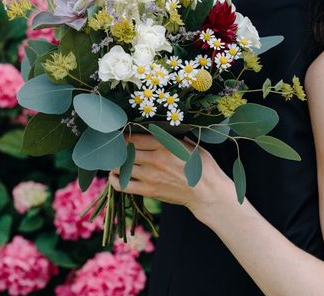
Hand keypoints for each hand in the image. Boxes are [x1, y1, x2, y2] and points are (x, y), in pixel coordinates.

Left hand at [109, 134, 234, 219]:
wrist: (207, 193)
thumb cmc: (203, 167)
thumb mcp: (191, 145)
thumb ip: (173, 137)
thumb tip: (161, 130)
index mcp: (164, 145)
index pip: (134, 137)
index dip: (124, 135)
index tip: (121, 134)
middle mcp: (154, 159)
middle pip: (125, 151)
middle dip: (118, 148)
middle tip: (116, 147)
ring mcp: (150, 176)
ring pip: (121, 166)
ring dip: (116, 163)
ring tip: (117, 160)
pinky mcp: (149, 190)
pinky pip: (123, 185)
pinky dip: (115, 180)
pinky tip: (116, 176)